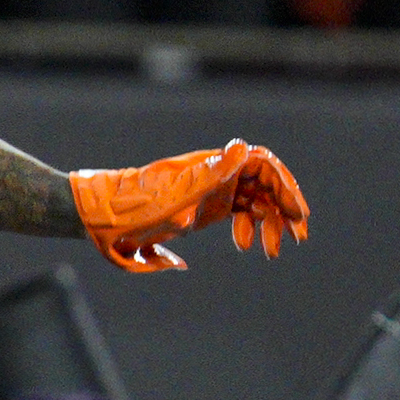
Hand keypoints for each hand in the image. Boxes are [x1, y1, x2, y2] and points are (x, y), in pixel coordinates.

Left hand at [68, 141, 307, 272]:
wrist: (101, 217)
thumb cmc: (135, 209)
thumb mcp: (175, 197)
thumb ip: (210, 175)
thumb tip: (243, 146)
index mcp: (213, 168)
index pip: (263, 166)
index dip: (285, 187)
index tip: (296, 215)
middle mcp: (217, 175)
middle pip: (264, 184)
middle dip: (284, 209)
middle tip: (298, 237)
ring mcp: (211, 191)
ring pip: (255, 201)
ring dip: (269, 224)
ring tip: (273, 252)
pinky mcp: (203, 208)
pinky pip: (237, 212)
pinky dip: (249, 228)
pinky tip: (244, 246)